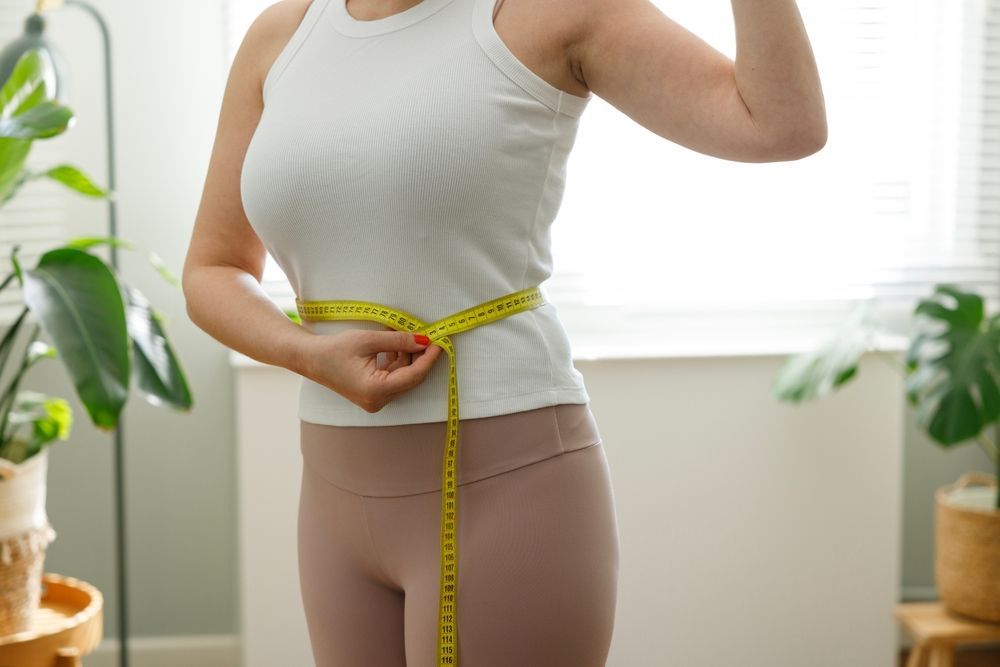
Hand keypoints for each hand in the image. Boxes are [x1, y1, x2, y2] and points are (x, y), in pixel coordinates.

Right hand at [300, 326, 443, 412]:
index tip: (439, 343)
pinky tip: (395, 343)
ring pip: (402, 376)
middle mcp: (377, 400)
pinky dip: (397, 360)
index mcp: (376, 391)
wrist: (310, 359)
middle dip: (420, 357)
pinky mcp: (372, 394)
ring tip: (407, 333)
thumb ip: (399, 341)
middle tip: (430, 336)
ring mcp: (375, 399)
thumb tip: (423, 340)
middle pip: (410, 378)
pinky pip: (393, 377)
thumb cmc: (334, 349)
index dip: (429, 359)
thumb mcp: (368, 340)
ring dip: (407, 356)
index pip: (413, 376)